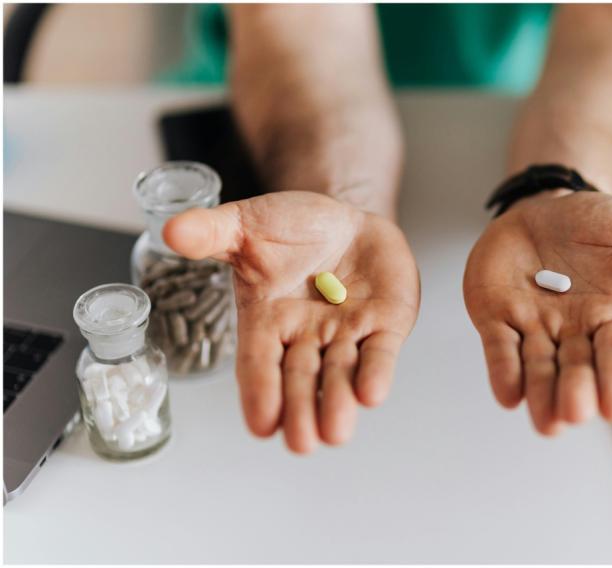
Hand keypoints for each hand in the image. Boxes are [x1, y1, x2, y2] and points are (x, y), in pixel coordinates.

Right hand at [163, 191, 419, 452]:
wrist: (346, 221)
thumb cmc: (292, 230)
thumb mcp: (247, 225)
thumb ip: (213, 232)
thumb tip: (172, 230)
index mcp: (267, 320)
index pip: (259, 362)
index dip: (260, 392)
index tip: (261, 425)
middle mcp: (306, 336)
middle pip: (300, 378)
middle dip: (300, 410)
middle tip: (302, 443)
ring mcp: (347, 333)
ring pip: (340, 373)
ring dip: (337, 402)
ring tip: (335, 432)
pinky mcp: (385, 325)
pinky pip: (380, 352)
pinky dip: (376, 373)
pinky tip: (372, 394)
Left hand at [463, 190, 611, 433]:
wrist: (548, 208)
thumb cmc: (601, 226)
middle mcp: (573, 331)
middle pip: (575, 369)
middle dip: (574, 392)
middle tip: (574, 413)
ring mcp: (534, 326)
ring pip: (537, 368)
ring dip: (540, 394)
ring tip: (545, 422)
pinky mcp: (497, 318)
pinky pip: (500, 347)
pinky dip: (503, 370)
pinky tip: (508, 394)